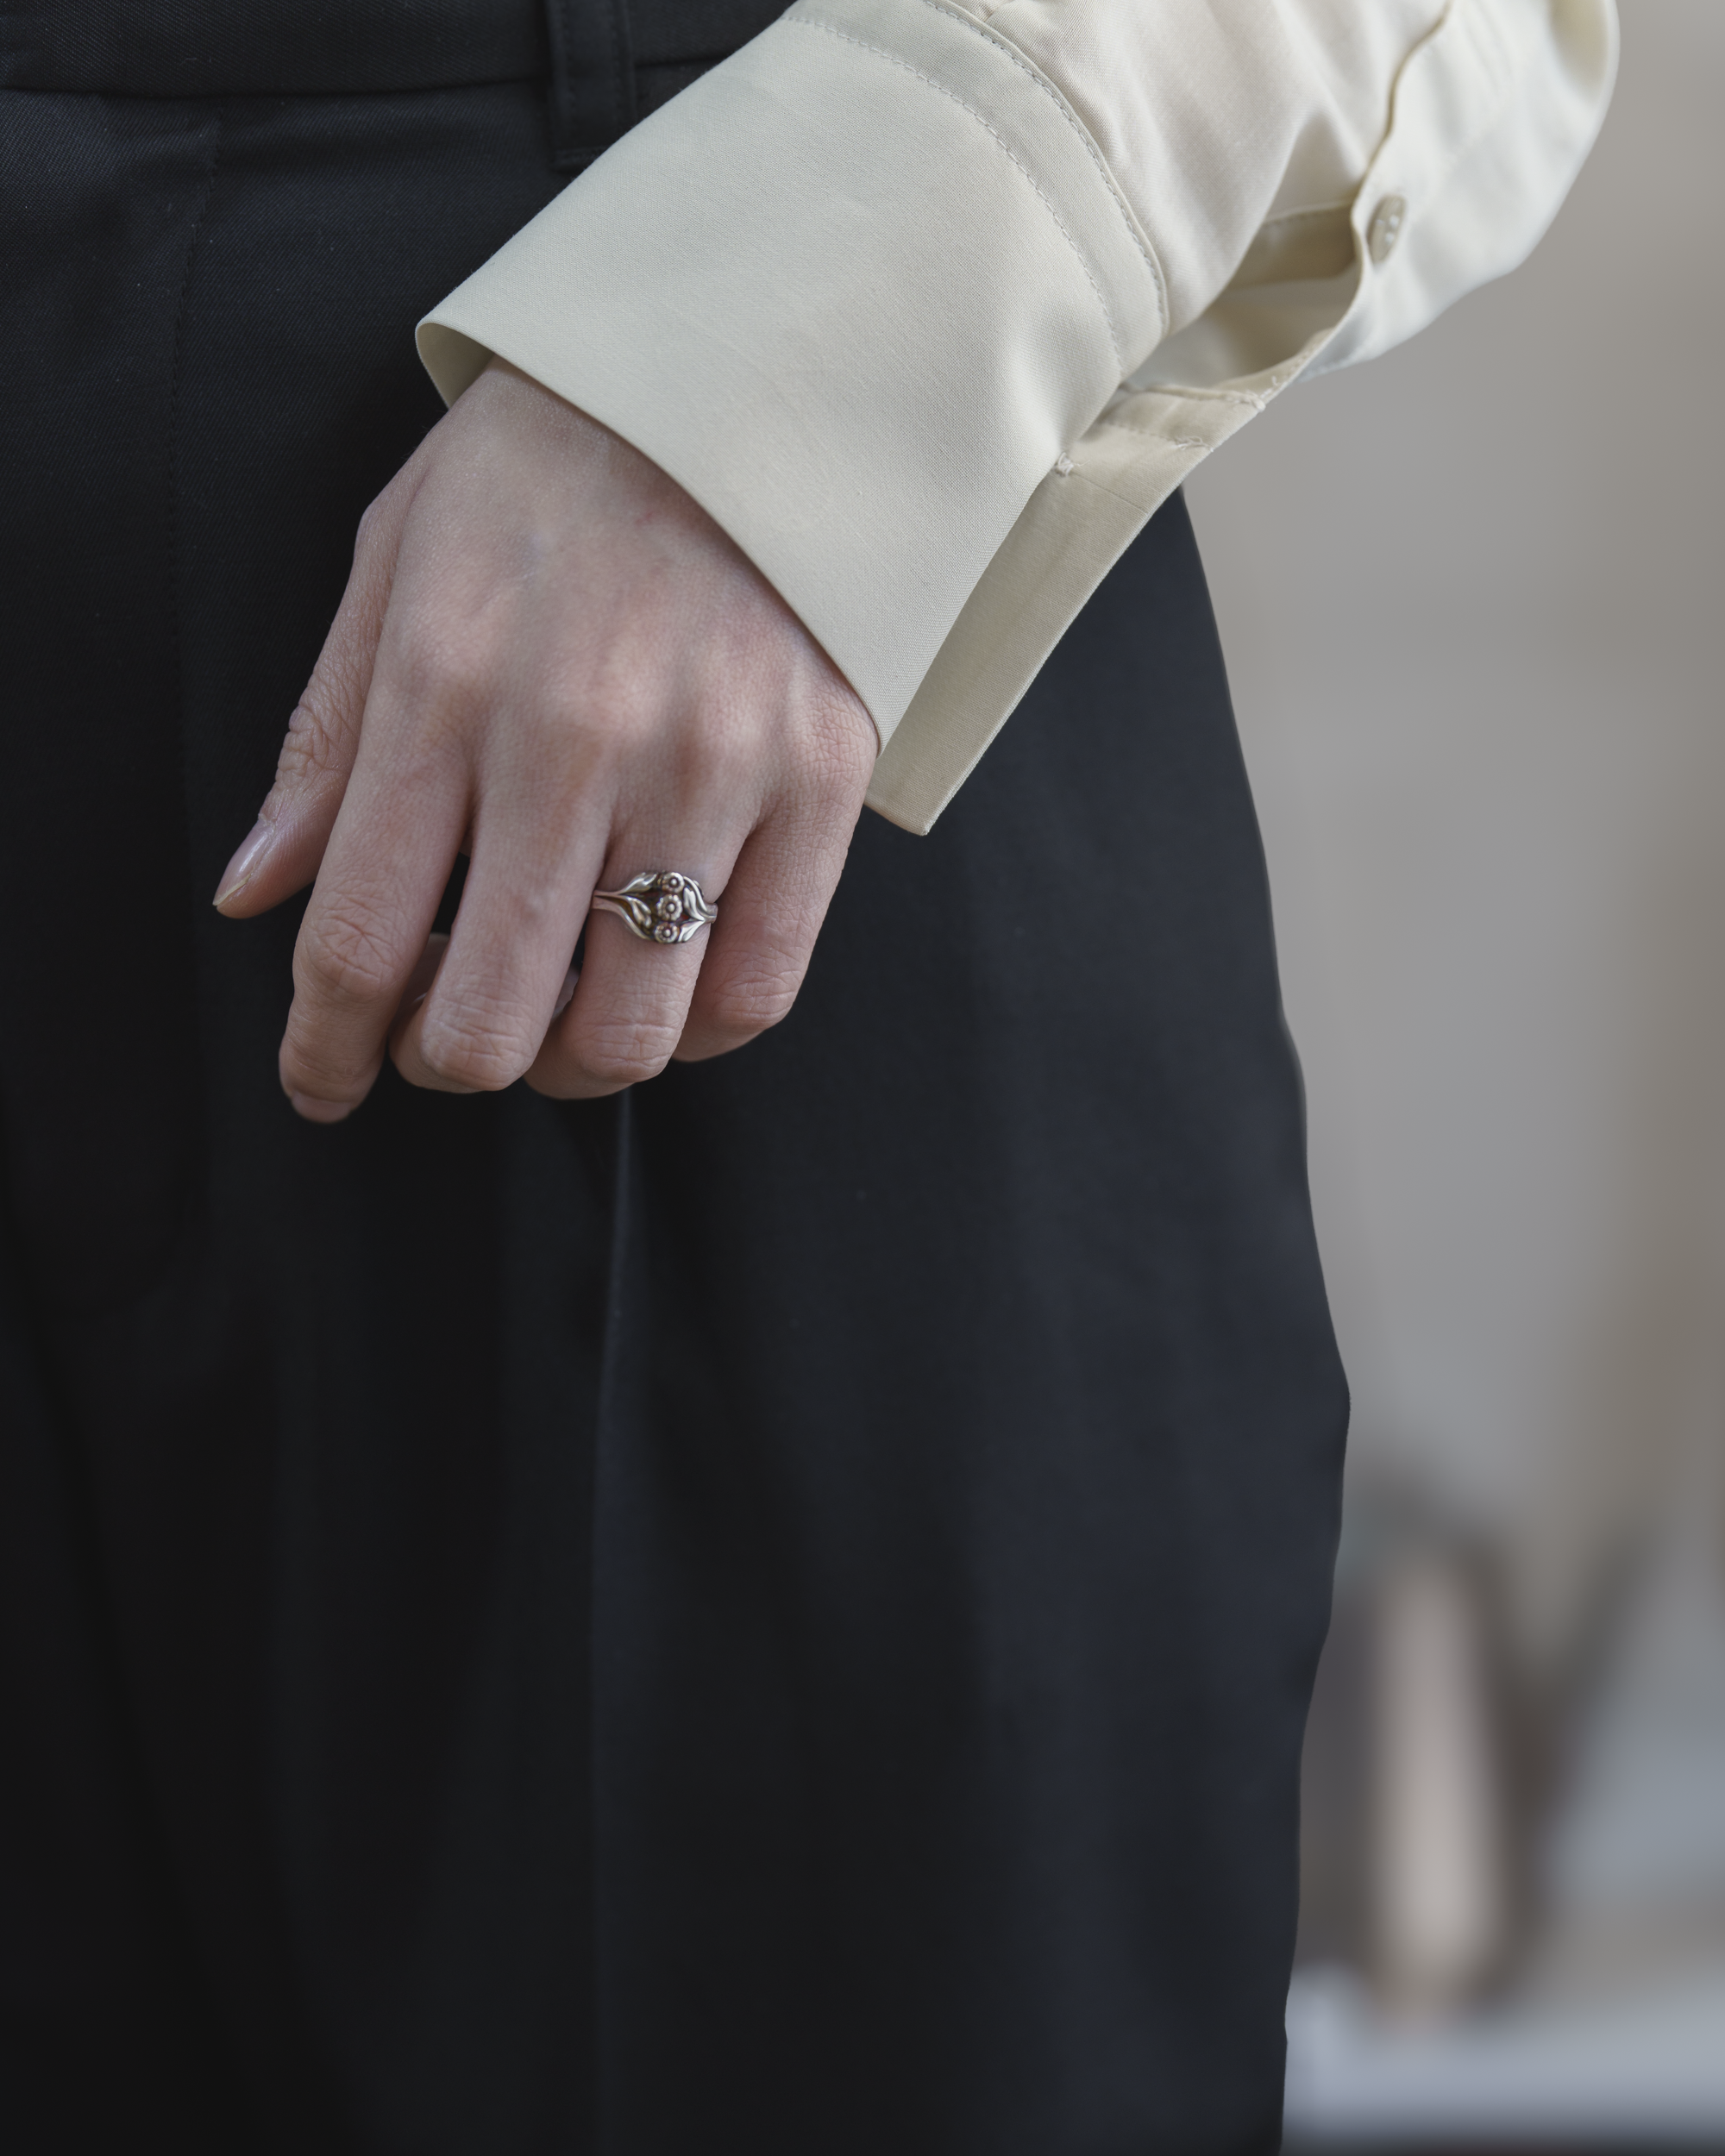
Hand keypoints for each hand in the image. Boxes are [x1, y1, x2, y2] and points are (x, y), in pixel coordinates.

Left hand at [213, 360, 877, 1121]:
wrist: (749, 367)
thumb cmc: (551, 464)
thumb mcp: (396, 561)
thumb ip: (327, 743)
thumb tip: (256, 895)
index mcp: (445, 680)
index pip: (359, 938)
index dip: (326, 1047)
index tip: (320, 1082)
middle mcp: (576, 738)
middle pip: (492, 1019)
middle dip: (446, 1064)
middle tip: (445, 1036)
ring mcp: (714, 766)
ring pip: (631, 1030)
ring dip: (568, 1063)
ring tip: (555, 1016)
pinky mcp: (821, 778)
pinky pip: (758, 987)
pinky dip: (693, 1032)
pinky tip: (659, 992)